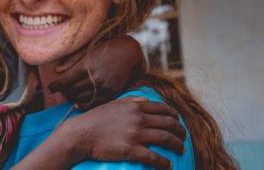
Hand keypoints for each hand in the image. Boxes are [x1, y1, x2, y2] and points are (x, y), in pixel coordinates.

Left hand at [48, 36, 145, 108]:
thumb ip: (71, 60)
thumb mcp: (88, 49)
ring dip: (73, 97)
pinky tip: (79, 102)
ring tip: (70, 94)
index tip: (50, 88)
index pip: (65, 80)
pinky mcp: (111, 94)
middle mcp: (94, 78)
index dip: (55, 86)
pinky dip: (84, 104)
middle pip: (72, 90)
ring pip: (81, 98)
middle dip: (64, 91)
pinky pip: (93, 103)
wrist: (131, 54)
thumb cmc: (108, 48)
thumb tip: (56, 71)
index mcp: (86, 65)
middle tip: (61, 89)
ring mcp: (103, 87)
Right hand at [63, 98, 185, 169]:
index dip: (175, 116)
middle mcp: (138, 118)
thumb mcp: (113, 104)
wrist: (81, 133)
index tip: (178, 122)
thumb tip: (146, 100)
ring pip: (166, 139)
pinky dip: (164, 163)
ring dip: (177, 145)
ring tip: (181, 150)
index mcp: (135, 106)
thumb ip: (131, 100)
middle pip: (168, 124)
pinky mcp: (130, 150)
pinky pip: (154, 158)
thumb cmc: (95, 119)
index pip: (163, 109)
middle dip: (180, 131)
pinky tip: (168, 166)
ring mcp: (135, 134)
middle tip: (183, 137)